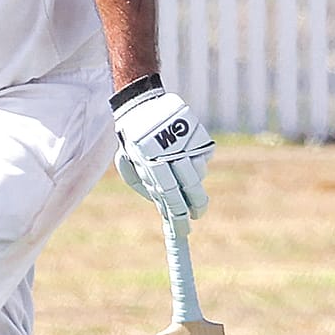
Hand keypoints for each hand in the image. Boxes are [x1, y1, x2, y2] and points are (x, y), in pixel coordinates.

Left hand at [111, 75, 212, 218]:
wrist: (141, 105)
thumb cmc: (133, 142)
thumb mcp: (129, 166)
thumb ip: (146, 188)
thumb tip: (165, 208)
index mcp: (150, 162)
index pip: (170, 196)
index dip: (179, 216)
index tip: (185, 230)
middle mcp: (170, 152)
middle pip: (192, 186)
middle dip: (197, 205)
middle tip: (196, 214)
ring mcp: (186, 141)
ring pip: (199, 172)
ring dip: (193, 179)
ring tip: (179, 169)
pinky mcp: (197, 132)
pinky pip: (204, 155)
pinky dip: (198, 159)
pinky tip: (185, 153)